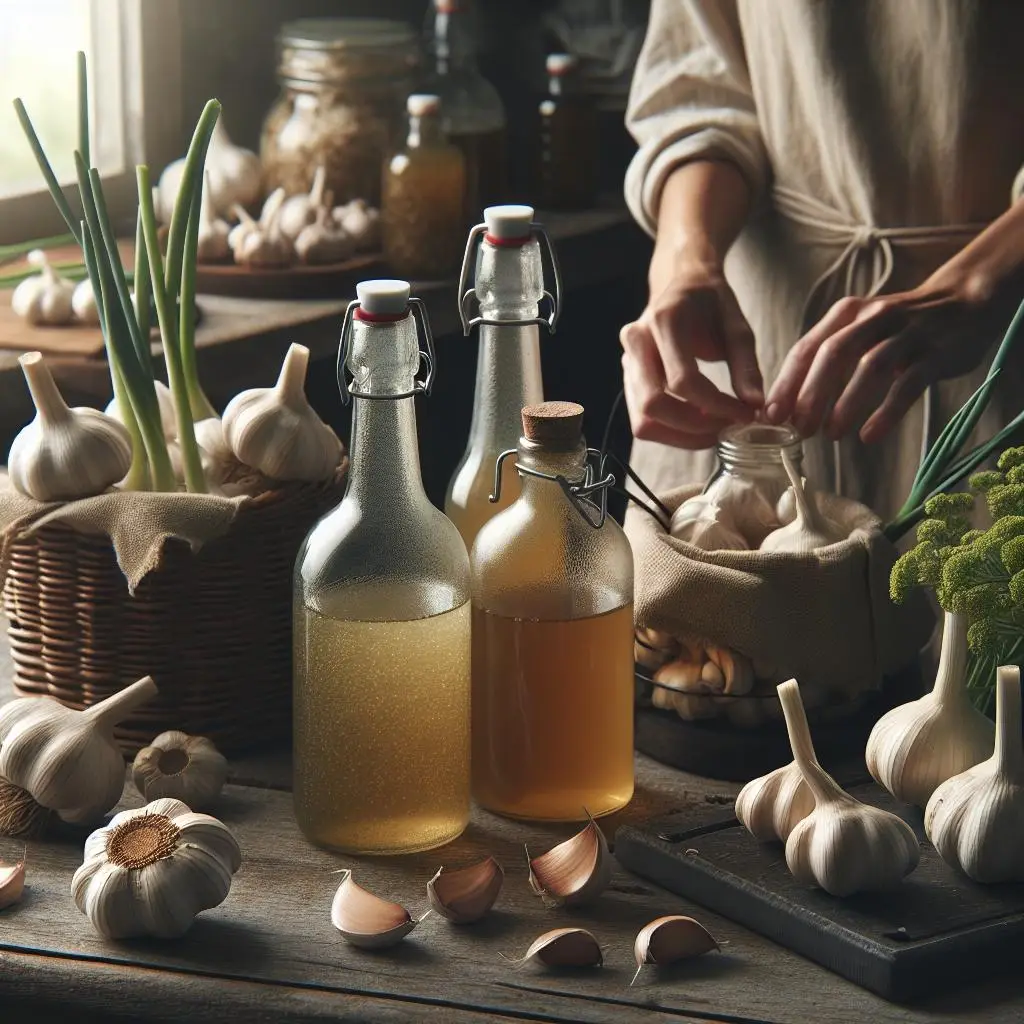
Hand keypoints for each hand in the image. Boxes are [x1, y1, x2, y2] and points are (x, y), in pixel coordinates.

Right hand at [620, 251, 763, 448]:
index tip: (744, 414)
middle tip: (728, 427)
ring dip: (681, 436)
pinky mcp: (629, 380)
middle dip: (694, 427)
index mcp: (663, 321)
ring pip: (643, 422)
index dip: (716, 406)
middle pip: (653, 407)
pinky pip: (643, 421)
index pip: (682, 381)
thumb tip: (755, 406)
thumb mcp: (737, 326)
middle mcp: (636, 343)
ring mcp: (626, 363)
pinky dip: (672, 431)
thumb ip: (746, 366)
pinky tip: (698, 423)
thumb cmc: (711, 302)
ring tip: (714, 428)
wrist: (681, 282)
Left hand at [765, 273, 1007, 443]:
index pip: (807, 348)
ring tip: (830, 435)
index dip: (786, 383)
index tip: (770, 416)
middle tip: (799, 430)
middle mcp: (873, 317)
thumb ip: (825, 359)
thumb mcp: (858, 331)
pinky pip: (908, 384)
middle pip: (833, 354)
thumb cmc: (897, 328)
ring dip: (846, 404)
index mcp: (846, 314)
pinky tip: (869, 436)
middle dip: (811, 395)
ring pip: (871, 367)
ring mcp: (907, 333)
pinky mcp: (936, 353)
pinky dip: (887, 412)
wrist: (963, 302)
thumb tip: (787, 406)